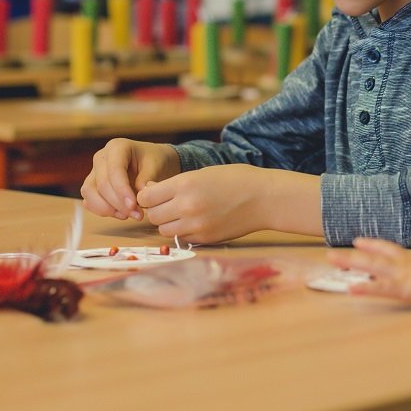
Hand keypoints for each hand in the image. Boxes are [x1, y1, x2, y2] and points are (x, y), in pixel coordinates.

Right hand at [80, 138, 178, 219]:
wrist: (152, 163)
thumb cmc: (155, 161)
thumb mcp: (156, 166)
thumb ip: (147, 179)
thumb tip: (138, 197)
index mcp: (117, 147)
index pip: (114, 170)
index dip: (122, 190)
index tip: (134, 205)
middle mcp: (101, 158)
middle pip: (101, 184)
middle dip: (118, 203)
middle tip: (137, 215)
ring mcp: (94, 172)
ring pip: (89, 193)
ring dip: (107, 209)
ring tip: (128, 215)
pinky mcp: (92, 186)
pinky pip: (88, 201)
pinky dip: (102, 211)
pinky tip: (121, 214)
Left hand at [135, 164, 273, 244]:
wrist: (264, 198)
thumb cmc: (235, 179)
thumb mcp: (203, 172)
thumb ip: (175, 184)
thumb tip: (150, 191)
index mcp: (184, 184)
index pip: (146, 196)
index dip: (148, 195)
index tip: (154, 193)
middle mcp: (187, 206)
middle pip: (153, 216)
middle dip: (156, 210)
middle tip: (168, 204)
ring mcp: (196, 225)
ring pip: (164, 230)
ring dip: (168, 222)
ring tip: (182, 213)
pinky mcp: (205, 238)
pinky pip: (181, 238)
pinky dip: (183, 231)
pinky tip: (196, 221)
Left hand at [326, 238, 410, 308]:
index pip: (388, 249)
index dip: (372, 245)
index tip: (358, 241)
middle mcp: (402, 265)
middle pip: (372, 257)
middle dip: (351, 255)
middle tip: (331, 253)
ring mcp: (401, 276)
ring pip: (370, 267)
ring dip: (350, 263)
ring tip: (332, 260)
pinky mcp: (403, 288)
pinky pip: (380, 288)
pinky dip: (364, 287)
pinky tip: (351, 288)